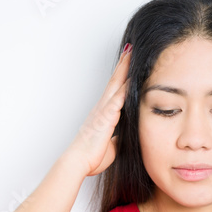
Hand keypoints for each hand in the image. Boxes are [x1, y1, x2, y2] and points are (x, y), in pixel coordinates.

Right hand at [65, 44, 131, 176]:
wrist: (79, 161)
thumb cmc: (91, 157)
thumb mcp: (110, 147)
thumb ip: (117, 139)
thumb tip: (123, 139)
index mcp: (103, 115)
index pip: (114, 91)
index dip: (121, 77)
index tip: (127, 65)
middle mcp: (102, 108)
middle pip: (114, 81)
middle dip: (123, 65)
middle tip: (130, 50)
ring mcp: (103, 111)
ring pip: (116, 84)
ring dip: (124, 69)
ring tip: (131, 53)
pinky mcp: (106, 117)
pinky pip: (118, 98)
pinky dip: (125, 87)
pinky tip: (132, 77)